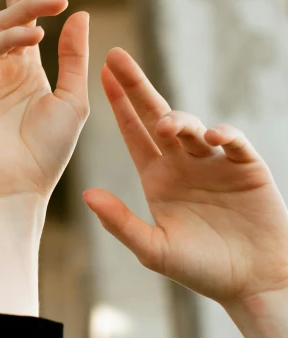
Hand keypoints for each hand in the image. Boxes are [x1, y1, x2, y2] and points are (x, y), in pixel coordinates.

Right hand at [0, 0, 89, 200]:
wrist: (17, 188)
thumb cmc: (47, 152)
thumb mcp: (72, 100)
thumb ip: (73, 58)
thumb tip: (78, 12)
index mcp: (28, 70)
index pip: (32, 19)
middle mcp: (4, 67)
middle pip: (14, 10)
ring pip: (1, 26)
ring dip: (28, 8)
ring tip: (56, 1)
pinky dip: (10, 40)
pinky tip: (34, 36)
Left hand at [83, 48, 287, 306]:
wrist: (252, 280)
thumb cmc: (201, 269)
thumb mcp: (154, 249)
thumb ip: (121, 223)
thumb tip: (85, 194)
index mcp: (158, 177)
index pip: (133, 134)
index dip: (118, 105)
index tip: (100, 75)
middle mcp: (183, 163)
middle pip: (157, 117)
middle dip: (136, 87)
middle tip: (116, 57)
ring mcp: (215, 161)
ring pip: (193, 128)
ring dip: (178, 120)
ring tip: (165, 124)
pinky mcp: (247, 166)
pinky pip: (235, 142)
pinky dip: (226, 135)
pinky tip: (213, 137)